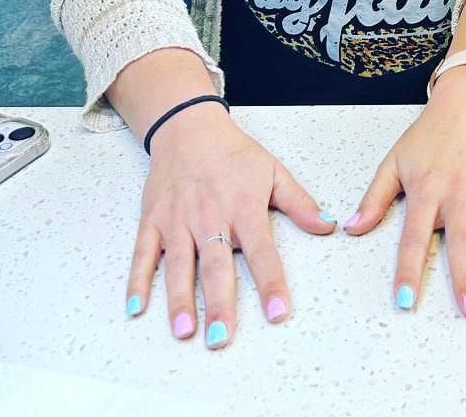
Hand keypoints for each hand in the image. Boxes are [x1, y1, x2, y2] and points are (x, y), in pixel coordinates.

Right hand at [126, 105, 335, 348]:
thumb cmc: (234, 154)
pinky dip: (137, 281)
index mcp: (243, 207)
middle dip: (219, 303)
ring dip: (180, 300)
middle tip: (222, 337)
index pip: (261, 251)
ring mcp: (177, 220)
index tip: (278, 313)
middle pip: (216, 265)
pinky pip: (143, 254)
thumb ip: (300, 203)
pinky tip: (136, 308)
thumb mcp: (274, 172)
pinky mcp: (152, 221)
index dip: (270, 283)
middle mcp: (209, 217)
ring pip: (178, 265)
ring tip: (184, 331)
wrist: (189, 128)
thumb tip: (328, 226)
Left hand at [343, 65, 465, 315]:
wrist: (464, 102)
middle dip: (465, 276)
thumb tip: (351, 228)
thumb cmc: (427, 136)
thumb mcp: (394, 161)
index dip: (409, 270)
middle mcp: (457, 192)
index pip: (414, 237)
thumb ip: (375, 198)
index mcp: (426, 191)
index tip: (405, 300)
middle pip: (460, 241)